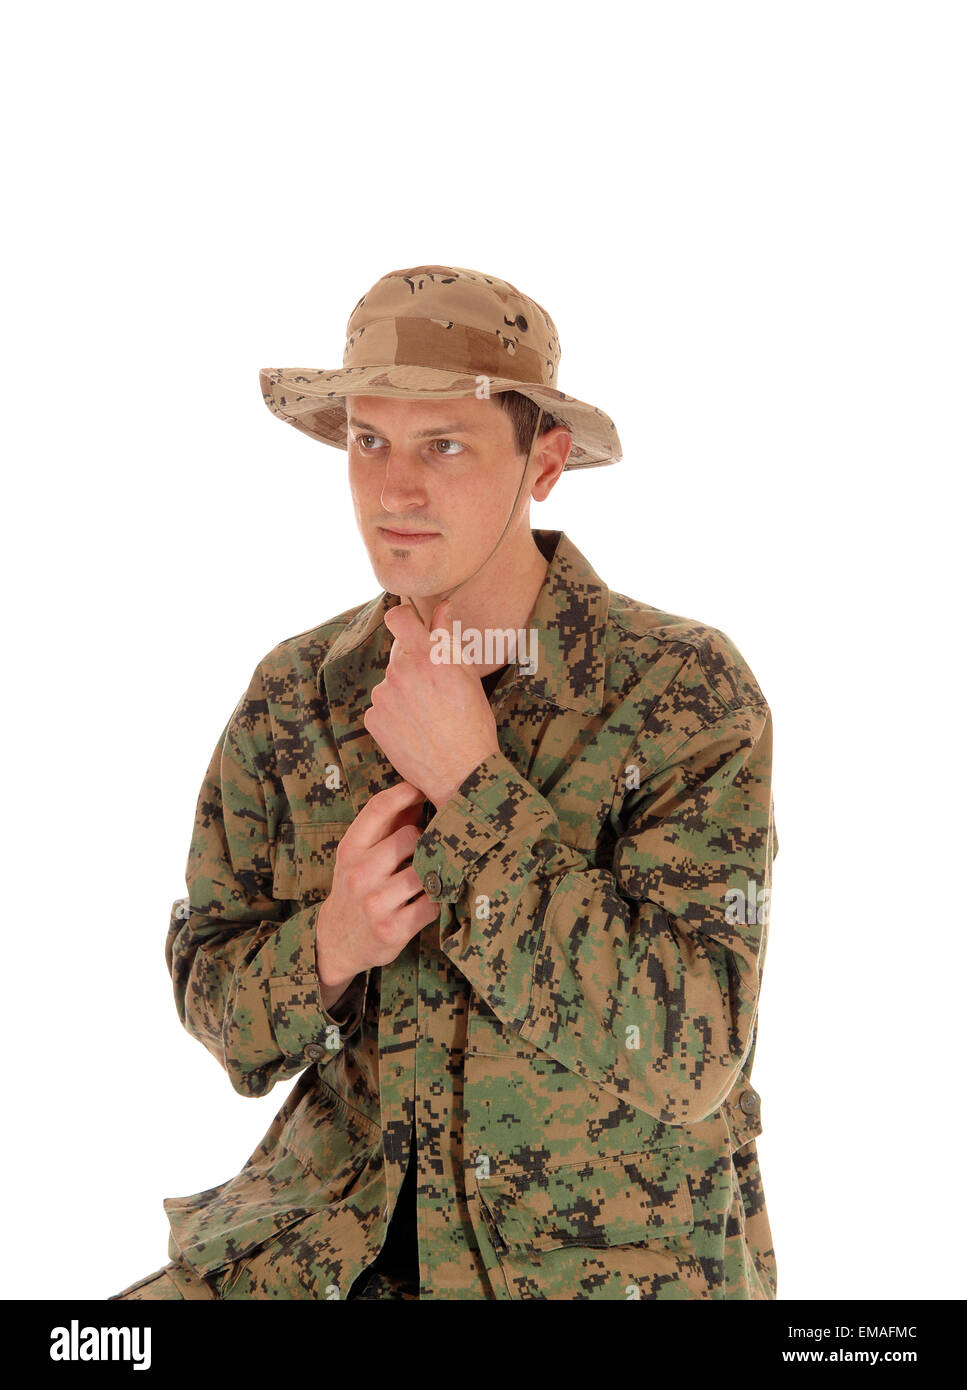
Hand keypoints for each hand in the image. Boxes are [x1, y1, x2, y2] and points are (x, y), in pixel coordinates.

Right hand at [315, 780, 439, 995]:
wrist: (337, 940)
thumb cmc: (356, 886)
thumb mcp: (358, 855)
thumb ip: (385, 825)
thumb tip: (421, 790)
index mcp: (349, 850)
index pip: (378, 808)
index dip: (406, 793)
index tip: (423, 790)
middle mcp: (359, 875)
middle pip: (410, 837)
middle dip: (423, 839)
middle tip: (425, 848)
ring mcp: (376, 904)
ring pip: (425, 871)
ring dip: (432, 871)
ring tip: (428, 874)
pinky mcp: (394, 929)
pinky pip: (433, 903)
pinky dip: (436, 899)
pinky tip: (429, 898)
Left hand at [363, 600, 499, 807]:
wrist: (460, 772)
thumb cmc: (472, 724)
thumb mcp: (467, 676)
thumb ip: (448, 637)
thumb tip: (443, 607)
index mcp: (427, 656)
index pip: (398, 617)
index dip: (403, 618)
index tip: (409, 624)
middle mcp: (400, 672)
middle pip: (399, 655)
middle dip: (414, 666)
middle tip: (434, 691)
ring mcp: (383, 696)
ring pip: (390, 683)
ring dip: (403, 692)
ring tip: (426, 716)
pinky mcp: (373, 719)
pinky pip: (380, 707)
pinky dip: (393, 715)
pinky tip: (413, 729)